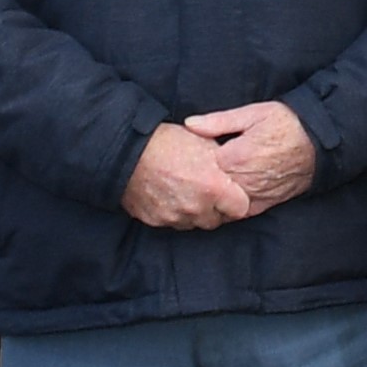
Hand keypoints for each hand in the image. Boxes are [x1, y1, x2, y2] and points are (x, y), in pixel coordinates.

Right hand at [125, 123, 254, 229]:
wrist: (126, 151)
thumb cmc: (167, 143)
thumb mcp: (206, 143)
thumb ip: (225, 165)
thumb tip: (235, 176)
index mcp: (213, 188)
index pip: (240, 210)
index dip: (237, 201)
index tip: (232, 194)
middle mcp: (195, 207)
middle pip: (216, 220)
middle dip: (216, 209)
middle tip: (208, 193)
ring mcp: (173, 216)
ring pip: (194, 223)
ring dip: (194, 213)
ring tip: (187, 193)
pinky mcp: (154, 220)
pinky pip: (172, 223)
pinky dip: (174, 213)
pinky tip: (170, 196)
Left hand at [186, 101, 316, 214]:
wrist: (322, 143)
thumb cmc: (288, 123)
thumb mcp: (254, 113)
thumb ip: (219, 121)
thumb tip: (189, 124)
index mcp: (233, 157)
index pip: (197, 165)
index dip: (191, 159)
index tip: (186, 154)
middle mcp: (242, 180)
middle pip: (208, 187)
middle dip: (199, 180)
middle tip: (191, 172)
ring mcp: (254, 194)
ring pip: (222, 202)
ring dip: (213, 196)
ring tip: (205, 187)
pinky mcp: (266, 202)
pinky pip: (241, 212)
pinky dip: (230, 208)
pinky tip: (225, 199)